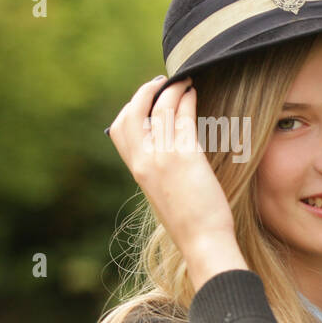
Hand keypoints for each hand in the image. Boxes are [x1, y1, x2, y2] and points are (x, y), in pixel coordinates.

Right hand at [107, 75, 238, 265]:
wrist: (202, 240)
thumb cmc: (189, 221)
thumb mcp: (163, 193)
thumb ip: (158, 170)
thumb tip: (165, 150)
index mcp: (137, 170)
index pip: (119, 129)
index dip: (131, 107)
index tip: (147, 98)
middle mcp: (145, 160)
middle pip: (133, 112)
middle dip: (146, 91)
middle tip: (163, 82)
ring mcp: (164, 157)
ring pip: (162, 109)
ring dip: (173, 90)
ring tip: (186, 82)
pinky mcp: (187, 156)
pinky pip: (183, 118)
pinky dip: (187, 100)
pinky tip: (194, 94)